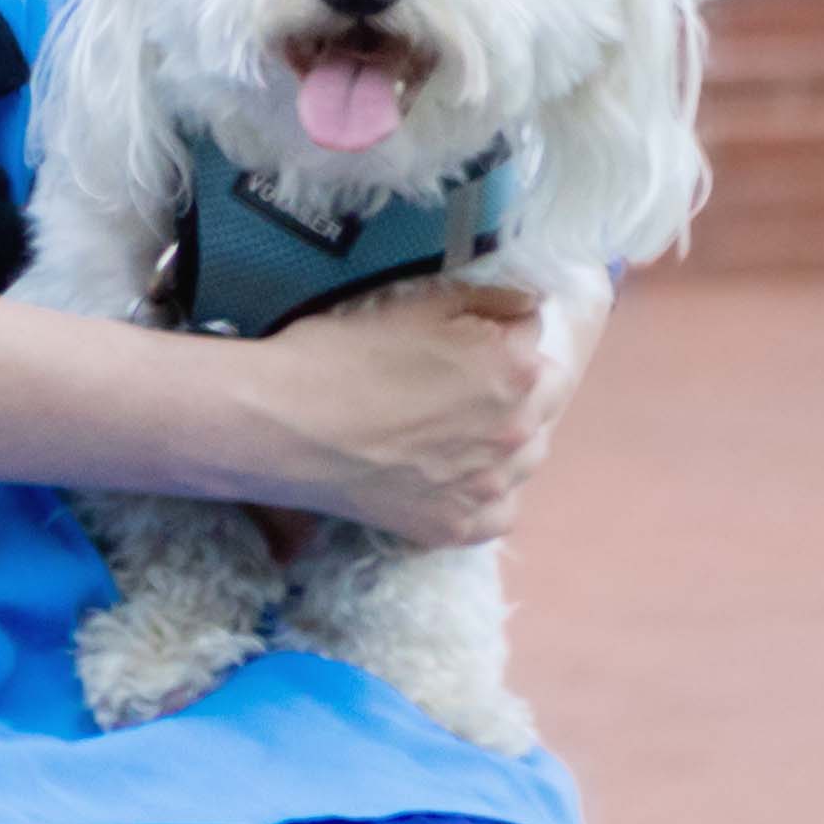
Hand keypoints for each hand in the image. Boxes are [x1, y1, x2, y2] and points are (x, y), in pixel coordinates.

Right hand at [226, 273, 581, 546]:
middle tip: (454, 381)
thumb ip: (486, 297)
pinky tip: (449, 475)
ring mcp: (492, 485)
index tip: (460, 334)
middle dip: (512, 383)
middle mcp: (519, 429)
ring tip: (452, 429)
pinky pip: (499, 510)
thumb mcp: (413, 302)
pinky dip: (483, 493)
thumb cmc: (340, 354)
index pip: (533, 334)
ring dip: (505, 438)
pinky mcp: (460, 526)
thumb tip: (530, 303)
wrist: (281, 426)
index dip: (496, 329)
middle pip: (542, 397)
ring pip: (527, 456)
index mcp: (515, 366)